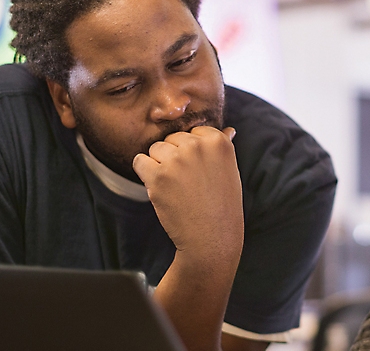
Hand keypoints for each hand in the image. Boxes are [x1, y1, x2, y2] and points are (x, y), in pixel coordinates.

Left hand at [133, 126, 242, 258]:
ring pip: (155, 149)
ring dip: (159, 165)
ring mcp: (176, 160)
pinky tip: (160, 189)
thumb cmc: (222, 207)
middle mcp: (197, 146)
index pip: (193, 132)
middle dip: (175, 157)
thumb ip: (222, 148)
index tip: (199, 171)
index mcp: (218, 142)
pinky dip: (145, 174)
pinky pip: (139, 161)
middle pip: (172, 139)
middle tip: (188, 183)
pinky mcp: (157, 176)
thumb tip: (228, 130)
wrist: (211, 238)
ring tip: (176, 188)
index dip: (192, 152)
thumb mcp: (230, 172)